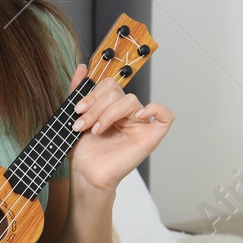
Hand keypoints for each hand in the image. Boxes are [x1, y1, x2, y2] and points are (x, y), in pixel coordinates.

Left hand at [65, 62, 174, 192]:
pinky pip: (166, 116)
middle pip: (118, 91)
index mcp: (111, 107)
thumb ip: (79, 92)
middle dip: (96, 106)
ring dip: (108, 113)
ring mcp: (140, 124)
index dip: (93, 94)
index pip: (109, 85)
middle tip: (83, 123)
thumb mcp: (76, 116)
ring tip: (96, 129)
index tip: (78, 110)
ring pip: (131, 101)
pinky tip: (135, 117)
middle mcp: (127, 113)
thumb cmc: (84, 150)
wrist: (86, 174)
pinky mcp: (150, 137)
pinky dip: (155, 109)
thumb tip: (82, 68)